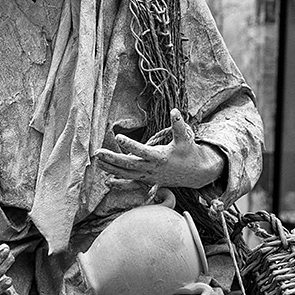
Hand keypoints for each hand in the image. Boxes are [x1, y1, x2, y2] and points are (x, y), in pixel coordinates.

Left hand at [95, 108, 225, 189]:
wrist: (196, 174)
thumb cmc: (189, 153)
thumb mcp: (185, 138)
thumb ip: (178, 125)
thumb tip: (174, 110)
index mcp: (160, 157)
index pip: (142, 151)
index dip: (130, 145)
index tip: (118, 137)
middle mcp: (152, 169)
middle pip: (129, 164)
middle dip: (112, 159)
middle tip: (97, 152)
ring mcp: (149, 177)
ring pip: (127, 174)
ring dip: (111, 168)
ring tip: (97, 162)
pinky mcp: (148, 181)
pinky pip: (131, 183)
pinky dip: (119, 183)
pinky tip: (107, 182)